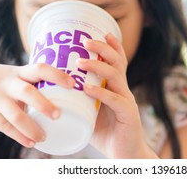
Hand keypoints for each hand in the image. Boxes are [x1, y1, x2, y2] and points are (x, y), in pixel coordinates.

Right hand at [0, 62, 73, 147]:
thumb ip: (32, 81)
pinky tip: (31, 142)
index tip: (73, 83)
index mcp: (18, 72)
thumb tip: (62, 91)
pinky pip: (4, 127)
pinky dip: (19, 136)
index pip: (40, 69)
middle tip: (58, 115)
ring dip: (32, 128)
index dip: (57, 75)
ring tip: (44, 137)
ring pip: (15, 115)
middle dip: (44, 104)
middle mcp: (8, 84)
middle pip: (28, 92)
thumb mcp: (12, 73)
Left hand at [76, 33, 156, 158]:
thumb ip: (82, 100)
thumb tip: (58, 90)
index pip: (117, 62)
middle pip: (117, 62)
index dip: (113, 46)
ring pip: (115, 76)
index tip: (103, 32)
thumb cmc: (106, 132)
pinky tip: (87, 88)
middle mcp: (124, 90)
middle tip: (86, 41)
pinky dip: (100, 92)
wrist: (125, 154)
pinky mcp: (128, 114)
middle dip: (103, 48)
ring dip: (98, 66)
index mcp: (117, 87)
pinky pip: (115, 99)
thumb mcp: (92, 112)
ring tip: (80, 62)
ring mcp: (127, 100)